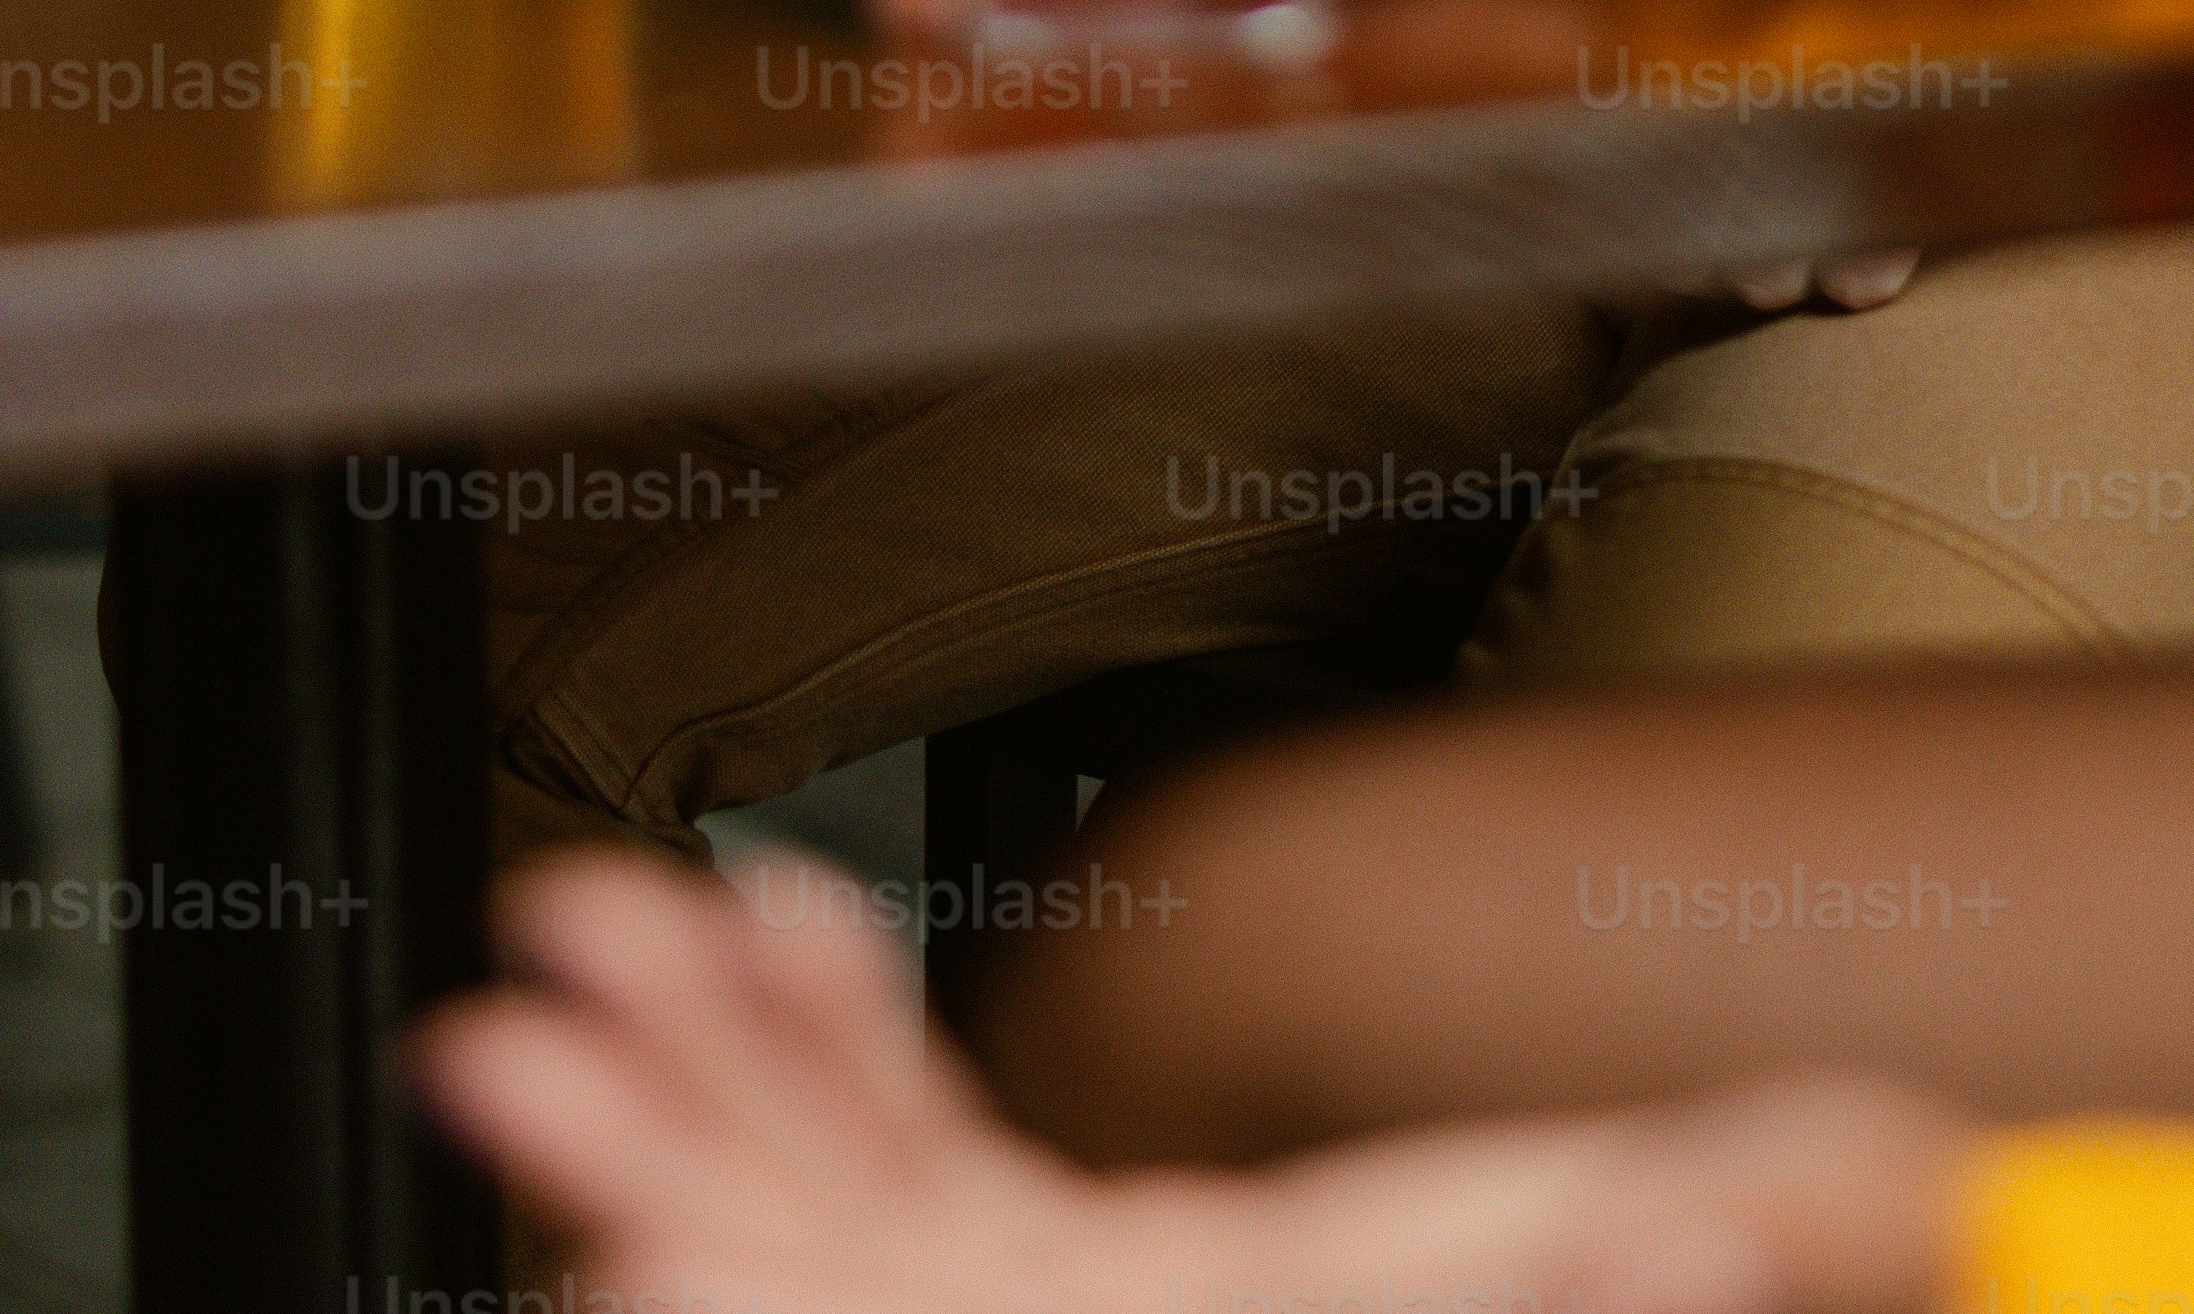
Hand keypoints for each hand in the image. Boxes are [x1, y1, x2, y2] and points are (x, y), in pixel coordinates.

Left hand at [420, 846, 1963, 1313]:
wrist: (1682, 1306)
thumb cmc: (1656, 1297)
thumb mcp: (1687, 1263)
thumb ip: (1632, 1271)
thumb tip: (1686, 1238)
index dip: (782, 1292)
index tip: (644, 1268)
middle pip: (829, 1289)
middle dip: (663, 1161)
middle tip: (506, 1040)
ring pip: (833, 1208)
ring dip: (705, 1064)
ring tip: (599, 918)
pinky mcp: (1069, 1264)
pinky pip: (904, 1154)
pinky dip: (822, 1037)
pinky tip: (771, 922)